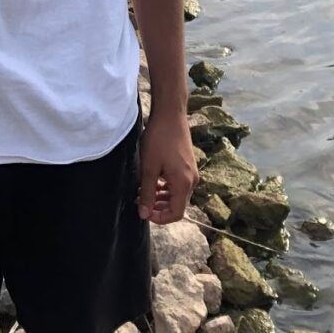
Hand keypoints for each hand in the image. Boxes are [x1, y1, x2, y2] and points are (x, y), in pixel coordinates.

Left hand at [137, 105, 198, 223]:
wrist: (170, 114)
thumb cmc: (158, 139)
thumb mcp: (149, 168)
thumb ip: (147, 193)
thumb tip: (143, 214)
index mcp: (184, 184)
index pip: (176, 213)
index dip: (160, 218)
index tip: (144, 212)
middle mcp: (192, 180)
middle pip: (178, 205)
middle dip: (159, 208)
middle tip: (140, 203)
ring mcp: (191, 172)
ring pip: (177, 194)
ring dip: (162, 198)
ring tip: (143, 193)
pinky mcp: (188, 164)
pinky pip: (178, 183)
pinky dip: (166, 187)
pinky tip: (153, 182)